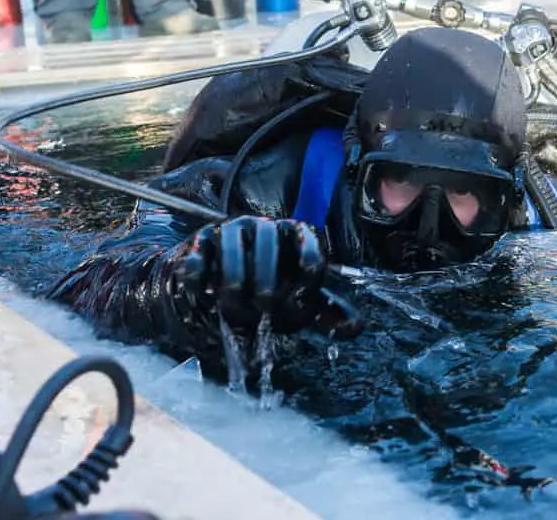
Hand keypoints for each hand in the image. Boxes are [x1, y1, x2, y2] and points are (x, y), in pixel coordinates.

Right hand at [176, 216, 360, 337]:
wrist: (218, 287)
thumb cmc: (266, 292)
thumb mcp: (297, 303)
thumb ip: (326, 314)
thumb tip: (356, 328)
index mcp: (297, 237)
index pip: (310, 250)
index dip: (305, 282)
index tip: (295, 306)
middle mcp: (266, 227)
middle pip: (270, 247)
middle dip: (266, 287)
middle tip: (262, 311)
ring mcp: (231, 230)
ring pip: (233, 251)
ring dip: (234, 285)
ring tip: (233, 304)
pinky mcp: (201, 240)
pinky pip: (200, 258)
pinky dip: (200, 280)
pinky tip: (205, 293)